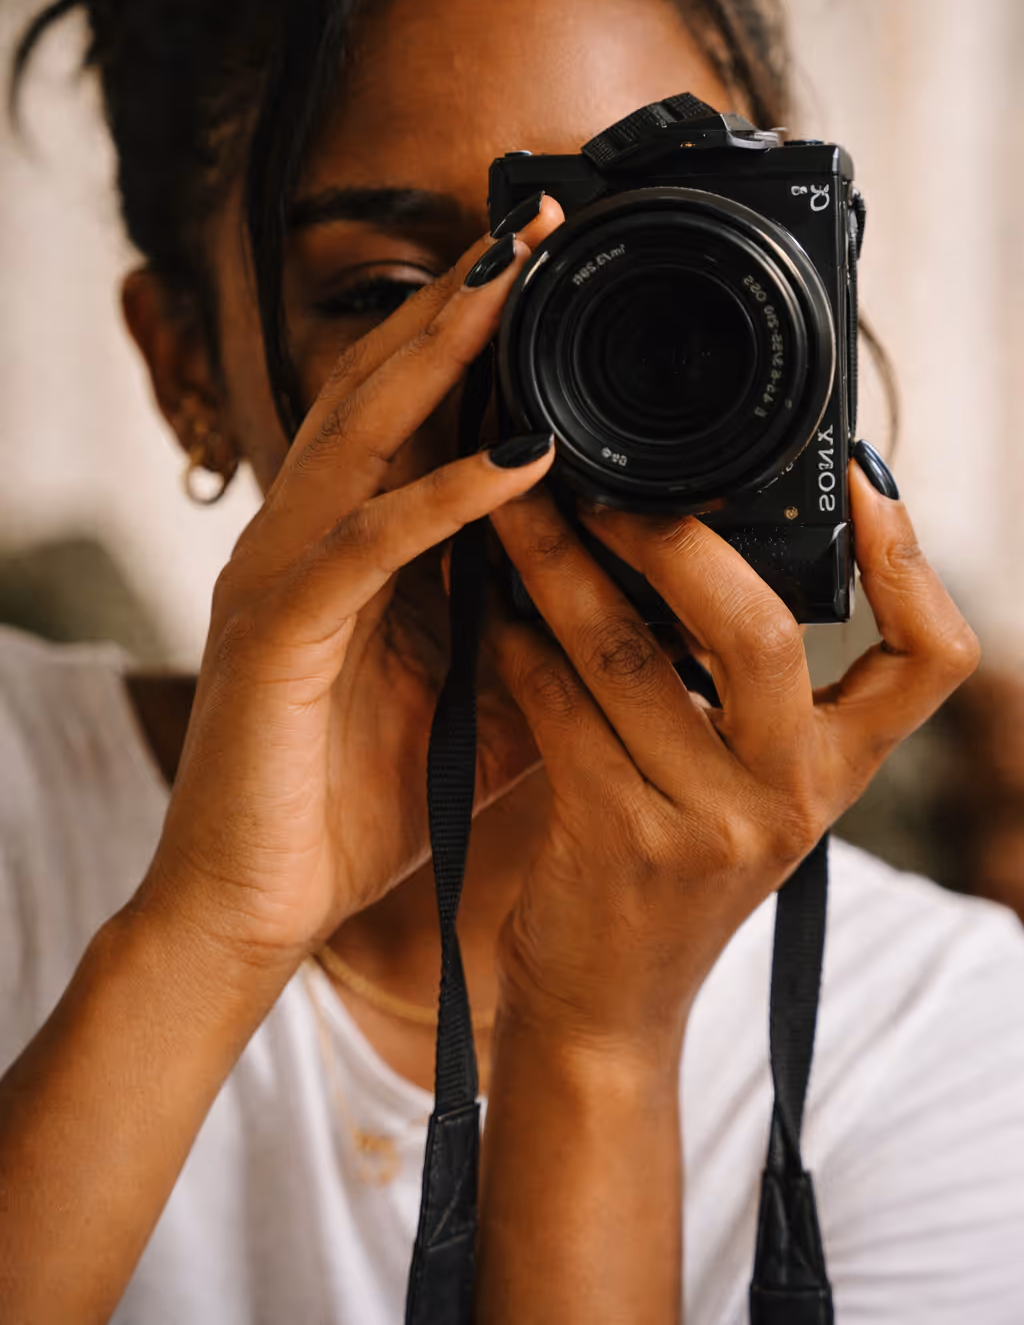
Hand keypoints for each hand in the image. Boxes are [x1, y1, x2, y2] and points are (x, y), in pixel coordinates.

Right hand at [134, 211, 561, 971]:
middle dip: (459, 301)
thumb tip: (648, 600)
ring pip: (362, 434)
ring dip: (442, 353)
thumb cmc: (356, 798)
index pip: (412, 413)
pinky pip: (364, 546)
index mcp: (353, 545)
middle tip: (535, 221)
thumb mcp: (476, 699)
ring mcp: (284, 574)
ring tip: (517, 279)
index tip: (549, 268)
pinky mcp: (278, 633)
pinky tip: (517, 458)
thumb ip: (540, 633)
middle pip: (381, 387)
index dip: (473, 335)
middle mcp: (309, 535)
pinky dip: (441, 497)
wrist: (252, 905)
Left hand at [487, 463, 979, 1053]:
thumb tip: (697, 536)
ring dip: (559, 571)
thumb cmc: (667, 874)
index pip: (932, 661)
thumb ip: (746, 690)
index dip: (912, 563)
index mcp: (836, 770)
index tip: (867, 479)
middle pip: (764, 633)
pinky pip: (560, 708)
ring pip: (632, 658)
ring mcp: (709, 828)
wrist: (606, 1008)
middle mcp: (791, 799)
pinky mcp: (619, 844)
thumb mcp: (741, 787)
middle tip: (600, 483)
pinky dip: (516, 647)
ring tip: (515, 514)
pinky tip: (488, 613)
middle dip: (673, 538)